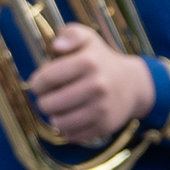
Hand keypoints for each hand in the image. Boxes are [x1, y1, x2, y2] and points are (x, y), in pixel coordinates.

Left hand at [22, 23, 155, 140]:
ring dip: (54, 116)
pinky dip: (67, 129)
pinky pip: (72, 135)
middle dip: (43, 101)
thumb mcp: (88, 38)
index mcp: (89, 62)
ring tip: (58, 108)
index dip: (37, 83)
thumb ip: (70, 34)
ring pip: (59, 123)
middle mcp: (97, 86)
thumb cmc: (101, 60)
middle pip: (49, 104)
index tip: (38, 84)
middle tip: (48, 97)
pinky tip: (71, 118)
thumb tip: (57, 46)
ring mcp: (101, 108)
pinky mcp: (104, 126)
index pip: (47, 78)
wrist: (132, 84)